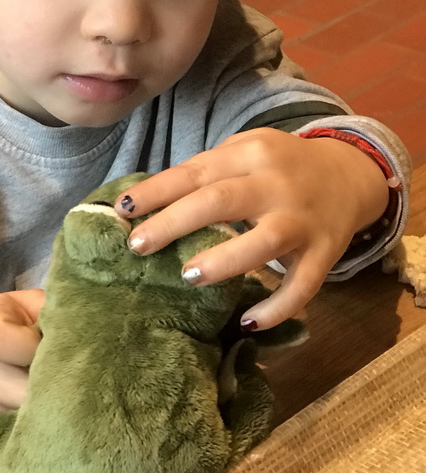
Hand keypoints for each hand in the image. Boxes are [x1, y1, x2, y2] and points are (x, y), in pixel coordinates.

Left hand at [114, 128, 388, 329]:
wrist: (350, 173)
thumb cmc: (280, 165)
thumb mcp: (246, 150)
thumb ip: (207, 170)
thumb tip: (148, 202)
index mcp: (251, 153)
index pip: (194, 171)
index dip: (156, 191)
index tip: (122, 210)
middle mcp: (277, 183)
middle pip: (220, 200)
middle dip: (174, 223)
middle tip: (138, 245)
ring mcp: (303, 219)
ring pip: (264, 241)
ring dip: (224, 259)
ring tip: (188, 275)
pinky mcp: (326, 252)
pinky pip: (303, 285)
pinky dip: (277, 308)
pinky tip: (247, 322)